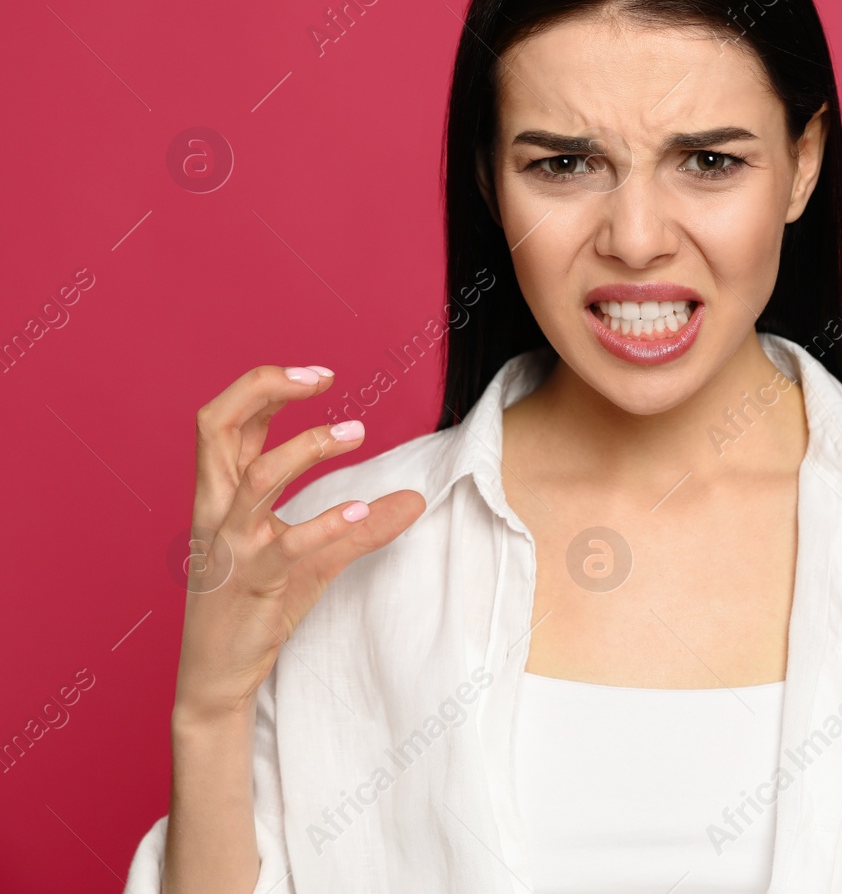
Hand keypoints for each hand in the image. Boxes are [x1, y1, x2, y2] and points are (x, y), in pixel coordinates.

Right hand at [172, 365, 425, 723]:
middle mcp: (216, 511)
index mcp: (220, 497)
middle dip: (265, 388)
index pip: (226, 421)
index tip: (320, 375)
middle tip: (322, 378)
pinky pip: (287, 545)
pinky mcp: (252, 582)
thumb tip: (414, 500)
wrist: (217, 676)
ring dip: (308, 448)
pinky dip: (326, 523)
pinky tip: (363, 510)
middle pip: (215, 426)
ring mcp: (231, 546)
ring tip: (358, 433)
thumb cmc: (256, 607)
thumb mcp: (315, 559)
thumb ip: (361, 526)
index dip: (267, 386)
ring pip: (257, 478)